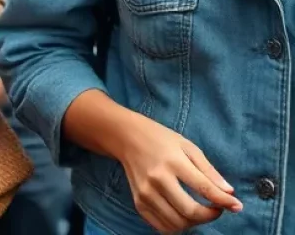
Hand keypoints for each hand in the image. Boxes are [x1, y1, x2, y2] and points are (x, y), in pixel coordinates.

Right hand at [118, 114, 241, 231]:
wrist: (125, 136)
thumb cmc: (160, 139)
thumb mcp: (187, 146)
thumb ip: (208, 170)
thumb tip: (229, 193)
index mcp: (172, 162)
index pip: (204, 188)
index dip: (224, 201)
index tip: (237, 206)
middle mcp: (157, 179)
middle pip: (190, 212)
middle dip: (210, 215)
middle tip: (216, 208)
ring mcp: (145, 193)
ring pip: (178, 224)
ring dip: (194, 223)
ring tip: (198, 210)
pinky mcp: (138, 202)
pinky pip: (162, 227)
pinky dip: (177, 227)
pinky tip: (181, 214)